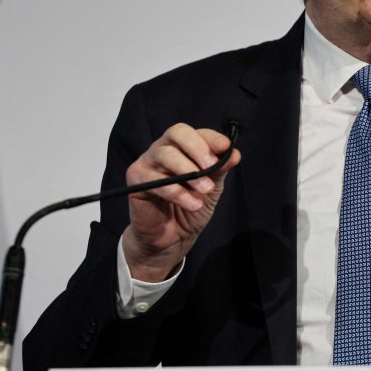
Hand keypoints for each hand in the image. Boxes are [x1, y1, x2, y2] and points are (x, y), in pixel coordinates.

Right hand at [121, 123, 240, 281]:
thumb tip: (234, 153)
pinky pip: (156, 181)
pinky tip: (193, 204)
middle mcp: (164, 149)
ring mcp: (148, 163)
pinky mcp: (136, 180)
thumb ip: (220, 169)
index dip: (212, 138)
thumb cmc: (189, 207)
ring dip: (189, 172)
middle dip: (198, 148)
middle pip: (177, 133)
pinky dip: (177, 193)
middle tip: (211, 165)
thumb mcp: (211, 188)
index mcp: (183, 147)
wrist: (172, 238)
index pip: (196, 132)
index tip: (226, 147)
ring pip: (166, 155)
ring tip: (205, 190)